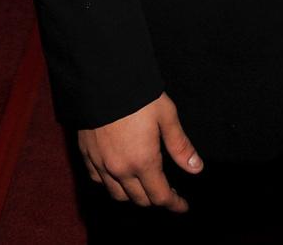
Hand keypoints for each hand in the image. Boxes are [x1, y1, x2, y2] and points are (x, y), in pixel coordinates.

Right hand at [78, 92, 201, 210]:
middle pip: (139, 199)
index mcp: (143, 161)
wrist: (101, 77)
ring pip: (118, 194)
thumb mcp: (166, 115)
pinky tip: (118, 172)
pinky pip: (98, 180)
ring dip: (133, 194)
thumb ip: (180, 145)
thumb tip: (196, 168)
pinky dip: (110, 183)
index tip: (182, 205)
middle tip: (166, 190)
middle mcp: (120, 169)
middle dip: (155, 198)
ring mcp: (100, 163)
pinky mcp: (86, 154)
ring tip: (144, 184)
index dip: (174, 204)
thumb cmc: (137, 94)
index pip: (160, 196)